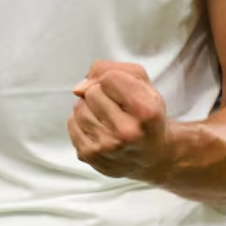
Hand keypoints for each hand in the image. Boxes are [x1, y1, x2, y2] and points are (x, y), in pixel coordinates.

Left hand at [67, 61, 171, 182]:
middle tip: (118, 109)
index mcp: (146, 112)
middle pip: (92, 92)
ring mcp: (107, 147)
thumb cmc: (146, 114)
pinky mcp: (90, 156)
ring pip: (79, 107)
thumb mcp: (142, 83)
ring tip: (109, 119)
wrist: (154, 156)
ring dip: (90, 108)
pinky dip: (82, 122)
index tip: (126, 93)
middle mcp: (128, 133)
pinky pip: (72, 123)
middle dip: (101, 94)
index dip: (114, 80)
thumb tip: (79, 88)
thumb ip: (110, 69)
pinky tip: (100, 130)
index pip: (109, 78)